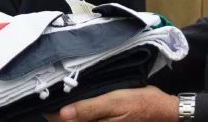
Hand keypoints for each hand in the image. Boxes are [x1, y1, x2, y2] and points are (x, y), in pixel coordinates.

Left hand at [45, 86, 177, 121]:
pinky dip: (81, 110)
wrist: (163, 111)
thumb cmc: (139, 104)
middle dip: (59, 110)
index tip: (43, 94)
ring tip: (63, 91)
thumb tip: (61, 114)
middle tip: (51, 89)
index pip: (62, 121)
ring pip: (77, 120)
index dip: (51, 110)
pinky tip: (79, 99)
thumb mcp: (114, 102)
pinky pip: (88, 118)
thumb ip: (88, 109)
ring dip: (70, 109)